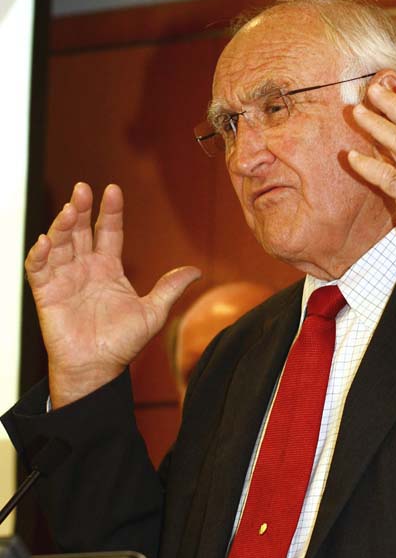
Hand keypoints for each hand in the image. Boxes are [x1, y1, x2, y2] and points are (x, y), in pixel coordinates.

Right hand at [25, 183, 200, 407]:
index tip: (113, 190)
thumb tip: (196, 270)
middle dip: (81, 209)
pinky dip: (40, 255)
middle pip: (80, 231)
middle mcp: (85, 268)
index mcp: (109, 269)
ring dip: (61, 226)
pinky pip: (38, 269)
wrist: (99, 368)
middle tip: (82, 189)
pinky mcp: (47, 294)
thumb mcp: (153, 312)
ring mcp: (64, 279)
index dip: (110, 211)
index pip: (109, 232)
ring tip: (69, 210)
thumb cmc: (122, 343)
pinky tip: (46, 241)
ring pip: (60, 244)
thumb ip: (170, 288)